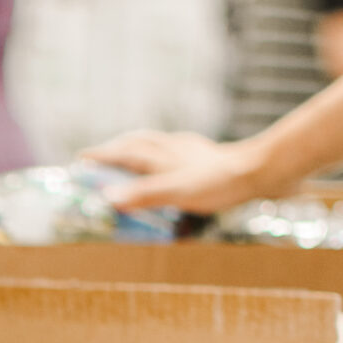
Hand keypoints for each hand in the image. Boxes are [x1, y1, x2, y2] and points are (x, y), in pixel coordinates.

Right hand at [81, 131, 292, 214]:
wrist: (262, 170)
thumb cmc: (220, 183)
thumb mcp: (177, 193)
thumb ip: (143, 195)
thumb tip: (107, 198)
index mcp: (161, 156)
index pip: (122, 153)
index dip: (99, 157)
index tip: (79, 160)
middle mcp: (172, 149)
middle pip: (137, 143)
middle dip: (115, 148)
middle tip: (100, 156)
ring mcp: (191, 150)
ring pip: (157, 143)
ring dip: (138, 146)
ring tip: (131, 153)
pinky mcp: (208, 155)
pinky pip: (177, 150)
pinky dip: (165, 152)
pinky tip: (174, 159)